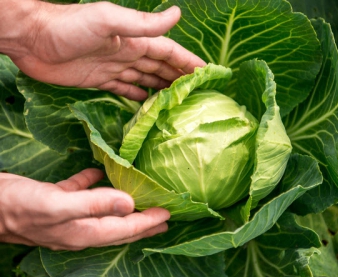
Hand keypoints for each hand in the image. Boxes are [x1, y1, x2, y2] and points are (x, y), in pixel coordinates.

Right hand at [0, 169, 169, 249]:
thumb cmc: (20, 207)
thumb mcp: (59, 205)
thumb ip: (95, 204)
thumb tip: (130, 204)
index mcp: (84, 232)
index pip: (125, 229)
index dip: (147, 222)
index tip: (168, 215)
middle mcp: (79, 227)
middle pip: (119, 227)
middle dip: (143, 224)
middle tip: (164, 218)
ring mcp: (68, 215)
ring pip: (104, 211)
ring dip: (123, 206)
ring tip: (141, 201)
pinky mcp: (56, 199)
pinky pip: (81, 193)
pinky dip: (93, 185)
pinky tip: (100, 173)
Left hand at [6, 1, 205, 99]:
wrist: (32, 40)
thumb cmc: (69, 27)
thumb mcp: (108, 20)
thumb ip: (142, 22)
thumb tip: (177, 13)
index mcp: (134, 40)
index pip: (169, 52)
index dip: (188, 61)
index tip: (206, 73)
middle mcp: (128, 53)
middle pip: (160, 67)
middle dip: (179, 77)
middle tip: (198, 93)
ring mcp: (114, 67)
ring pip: (145, 79)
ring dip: (162, 88)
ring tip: (179, 101)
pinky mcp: (99, 80)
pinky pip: (125, 89)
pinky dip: (138, 96)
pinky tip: (148, 104)